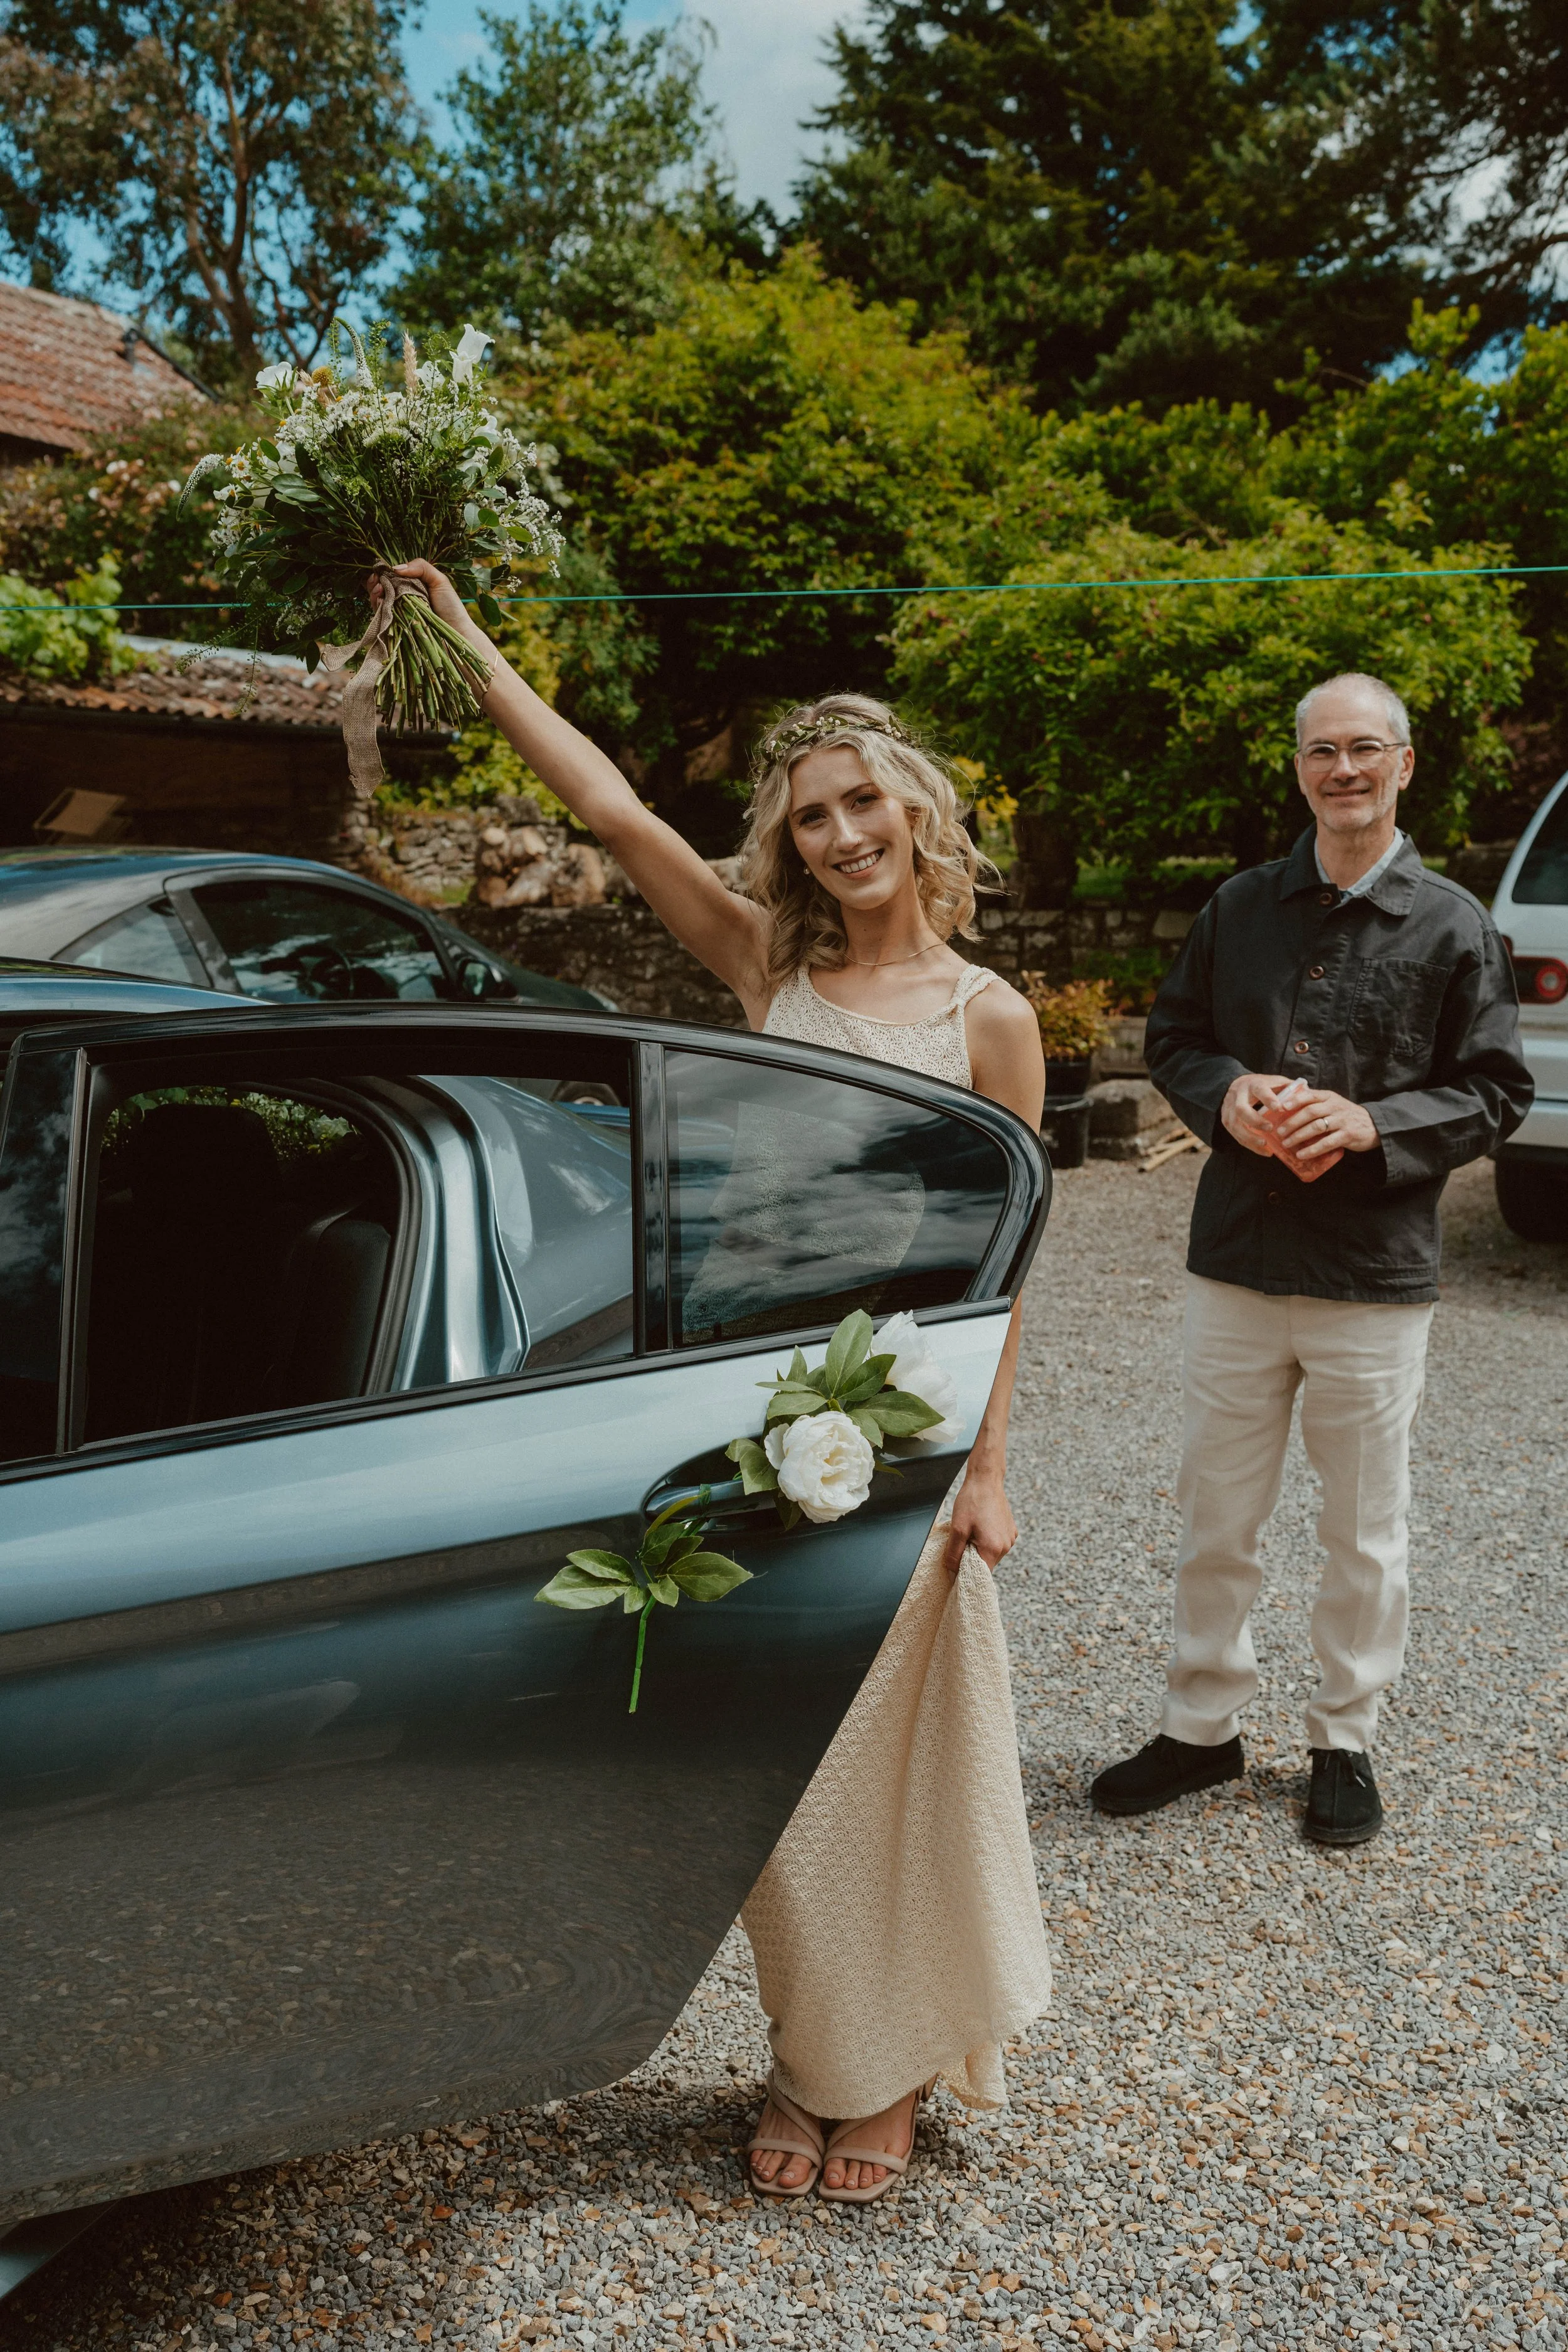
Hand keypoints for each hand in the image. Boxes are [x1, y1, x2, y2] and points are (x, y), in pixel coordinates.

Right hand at [366, 558, 488, 645]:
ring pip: (378, 601)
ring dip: (374, 593)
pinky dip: (378, 607)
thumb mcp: (439, 580)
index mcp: (412, 586)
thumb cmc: (451, 607)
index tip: (379, 570)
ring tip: (378, 589)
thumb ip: (420, 567)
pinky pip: (381, 617)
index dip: (383, 573)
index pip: (391, 577)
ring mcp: (399, 614)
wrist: (457, 633)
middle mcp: (403, 599)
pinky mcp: (397, 628)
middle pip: (381, 588)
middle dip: (375, 582)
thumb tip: (395, 568)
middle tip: (376, 580)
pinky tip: (381, 601)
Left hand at [943, 1468, 1016, 1573]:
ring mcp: (1011, 1538)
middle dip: (972, 1559)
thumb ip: (954, 1553)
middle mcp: (1006, 1546)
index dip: (966, 1573)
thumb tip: (952, 1570)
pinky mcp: (1011, 1531)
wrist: (986, 1480)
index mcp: (993, 1548)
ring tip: (971, 1532)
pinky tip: (980, 1527)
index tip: (956, 1567)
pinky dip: (988, 1541)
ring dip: (980, 1549)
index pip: (980, 1573)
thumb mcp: (957, 1528)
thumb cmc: (971, 1501)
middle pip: (986, 1564)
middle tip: (961, 1544)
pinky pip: (998, 1544)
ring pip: (992, 1554)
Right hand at [1220, 1071, 1294, 1156]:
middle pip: (1241, 1109)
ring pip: (1235, 1125)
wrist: (1234, 1084)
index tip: (1279, 1108)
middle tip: (1270, 1128)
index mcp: (1252, 1084)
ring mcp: (1229, 1109)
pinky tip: (1264, 1151)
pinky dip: (1250, 1145)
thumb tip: (1307, 1090)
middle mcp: (1238, 1096)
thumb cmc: (1260, 1086)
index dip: (1268, 1099)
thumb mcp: (1273, 1081)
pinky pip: (1236, 1135)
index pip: (1259, 1090)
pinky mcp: (1226, 1121)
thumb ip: (1288, 1086)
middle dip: (1255, 1121)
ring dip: (1250, 1137)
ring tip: (1265, 1145)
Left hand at [1272, 1087, 1377, 1159]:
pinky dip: (1312, 1150)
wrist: (1374, 1125)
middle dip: (1292, 1122)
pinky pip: (1326, 1143)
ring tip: (1286, 1143)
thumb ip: (1315, 1102)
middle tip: (1279, 1131)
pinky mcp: (1347, 1135)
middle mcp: (1335, 1107)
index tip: (1280, 1107)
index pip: (1310, 1095)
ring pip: (1316, 1127)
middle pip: (1310, 1112)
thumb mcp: (1333, 1103)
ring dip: (1299, 1136)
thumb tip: (1288, 1104)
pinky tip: (1301, 1154)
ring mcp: (1342, 1121)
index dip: (1294, 1101)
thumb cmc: (1346, 1115)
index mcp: (1329, 1097)